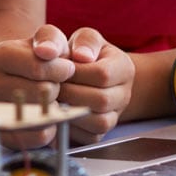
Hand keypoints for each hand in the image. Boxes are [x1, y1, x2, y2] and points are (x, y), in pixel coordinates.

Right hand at [0, 24, 76, 149]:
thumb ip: (51, 38)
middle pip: (41, 92)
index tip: (65, 68)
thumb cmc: (39, 56)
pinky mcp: (4, 134)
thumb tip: (47, 51)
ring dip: (55, 107)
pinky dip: (51, 127)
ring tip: (52, 98)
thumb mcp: (47, 38)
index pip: (38, 68)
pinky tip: (49, 115)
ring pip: (40, 115)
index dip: (62, 70)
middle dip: (58, 88)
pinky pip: (38, 136)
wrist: (19, 75)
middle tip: (56, 84)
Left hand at [58, 28, 134, 143]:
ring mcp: (115, 115)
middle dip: (70, 93)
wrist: (89, 73)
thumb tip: (81, 56)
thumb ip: (84, 41)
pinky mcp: (102, 133)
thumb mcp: (85, 38)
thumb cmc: (84, 53)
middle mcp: (124, 94)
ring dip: (71, 112)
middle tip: (51, 86)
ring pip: (99, 122)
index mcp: (124, 68)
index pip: (103, 74)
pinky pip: (90, 137)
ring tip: (54, 99)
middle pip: (101, 100)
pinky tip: (58, 113)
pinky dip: (71, 127)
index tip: (60, 68)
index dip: (77, 72)